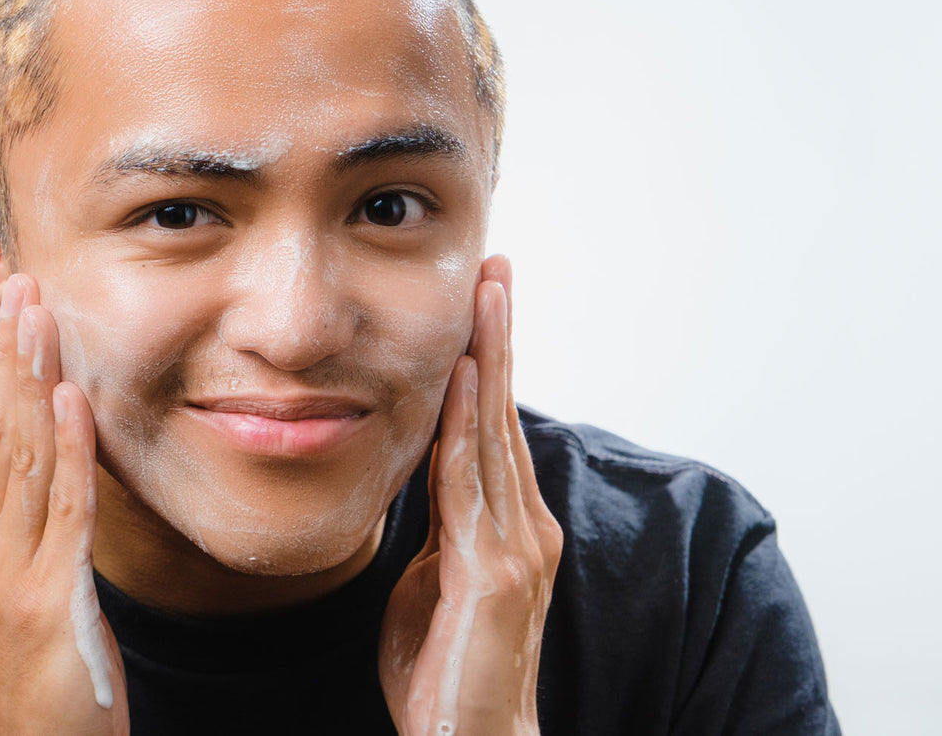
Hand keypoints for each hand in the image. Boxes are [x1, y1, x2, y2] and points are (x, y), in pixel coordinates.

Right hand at [0, 274, 128, 734]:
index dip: (6, 374)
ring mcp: (4, 580)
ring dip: (36, 382)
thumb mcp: (29, 591)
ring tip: (43, 318)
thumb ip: (30, 527)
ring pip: (24, 460)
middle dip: (13, 358)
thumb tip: (50, 458)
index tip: (19, 312)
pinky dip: (69, 449)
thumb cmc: (48, 677)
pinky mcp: (47, 601)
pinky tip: (73, 399)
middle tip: (25, 288)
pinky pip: (63, 509)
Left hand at [379, 255, 562, 734]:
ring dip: (488, 360)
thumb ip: (432, 533)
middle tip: (496, 270)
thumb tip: (418, 490)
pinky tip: (459, 378)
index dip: (484, 363)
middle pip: (500, 414)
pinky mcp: (497, 572)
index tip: (481, 303)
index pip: (488, 427)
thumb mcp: (427, 584)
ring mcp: (516, 547)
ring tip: (487, 297)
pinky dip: (466, 425)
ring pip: (493, 434)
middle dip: (497, 338)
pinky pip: (472, 482)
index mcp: (503, 525)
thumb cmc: (445, 671)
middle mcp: (522, 525)